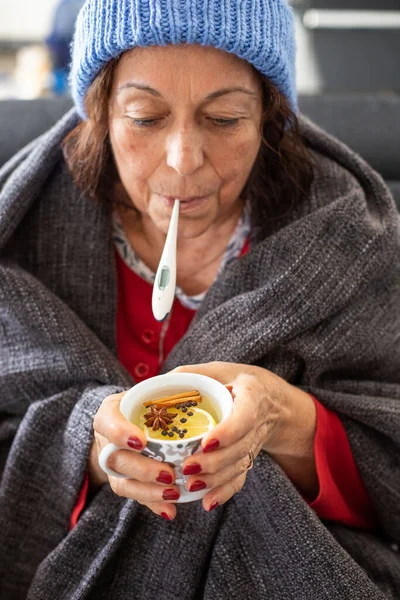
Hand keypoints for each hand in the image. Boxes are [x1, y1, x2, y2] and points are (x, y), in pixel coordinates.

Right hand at [89, 392, 181, 520]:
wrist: (129, 421)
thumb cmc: (147, 402)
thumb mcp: (151, 390)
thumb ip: (168, 389)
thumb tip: (195, 385)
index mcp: (111, 411)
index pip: (107, 421)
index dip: (121, 433)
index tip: (142, 441)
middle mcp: (106, 438)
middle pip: (116, 458)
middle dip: (143, 469)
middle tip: (169, 474)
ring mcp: (111, 462)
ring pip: (121, 482)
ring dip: (148, 491)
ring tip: (173, 494)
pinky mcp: (120, 480)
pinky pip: (132, 496)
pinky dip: (152, 504)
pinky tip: (170, 511)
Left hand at [171, 362, 317, 510]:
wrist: (271, 399)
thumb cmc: (236, 380)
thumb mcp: (217, 369)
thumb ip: (190, 375)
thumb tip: (153, 385)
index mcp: (253, 393)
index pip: (245, 416)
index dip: (228, 432)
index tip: (206, 443)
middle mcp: (258, 420)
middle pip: (240, 448)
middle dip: (214, 462)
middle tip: (187, 468)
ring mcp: (255, 442)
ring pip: (239, 465)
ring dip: (216, 480)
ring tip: (190, 485)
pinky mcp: (250, 457)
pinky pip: (241, 477)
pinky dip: (225, 492)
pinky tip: (207, 503)